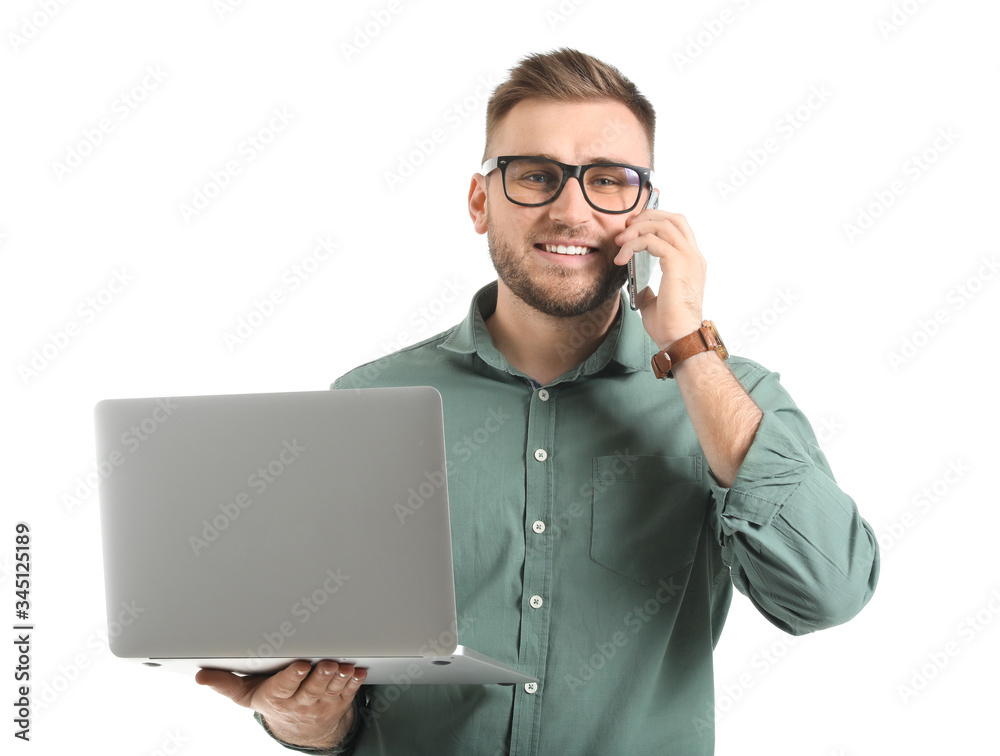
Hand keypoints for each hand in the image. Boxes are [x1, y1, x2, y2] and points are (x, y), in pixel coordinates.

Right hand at [196, 660, 366, 749]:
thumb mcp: (245, 694)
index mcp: (276, 698)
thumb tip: (200, 676)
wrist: (296, 725)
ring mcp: (320, 704)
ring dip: (339, 678)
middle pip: (311, 689)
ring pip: (331, 690)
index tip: (301, 665)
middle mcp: (299, 703)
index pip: (285, 687)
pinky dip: (353, 682)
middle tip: (327, 663)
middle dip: (320, 675)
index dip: (294, 677)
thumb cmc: (270, 700)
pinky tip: (357, 672)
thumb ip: (225, 683)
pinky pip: (347, 693)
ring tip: (343, 666)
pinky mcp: (337, 702)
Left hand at [613, 208, 705, 348]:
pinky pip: (652, 241)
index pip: (678, 227)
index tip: (633, 228)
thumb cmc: (670, 325)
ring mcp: (688, 258)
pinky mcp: (678, 264)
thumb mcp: (655, 301)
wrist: (679, 339)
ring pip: (662, 225)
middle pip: (673, 218)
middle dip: (647, 216)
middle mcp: (693, 256)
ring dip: (637, 229)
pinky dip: (634, 244)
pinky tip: (622, 257)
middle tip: (626, 228)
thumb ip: (649, 288)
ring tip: (619, 242)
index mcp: (692, 262)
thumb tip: (636, 284)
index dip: (655, 220)